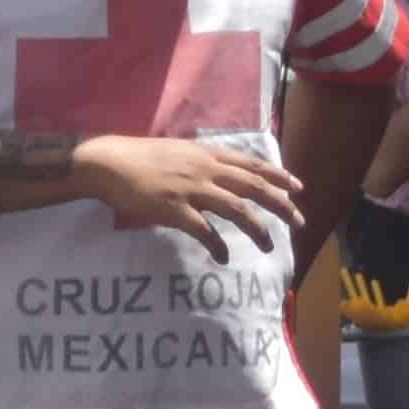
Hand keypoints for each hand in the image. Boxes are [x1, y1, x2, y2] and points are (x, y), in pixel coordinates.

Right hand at [69, 134, 312, 250]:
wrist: (109, 164)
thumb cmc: (141, 158)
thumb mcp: (179, 152)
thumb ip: (202, 162)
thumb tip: (219, 174)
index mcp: (207, 155)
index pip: (252, 164)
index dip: (278, 176)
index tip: (299, 188)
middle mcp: (205, 169)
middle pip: (253, 186)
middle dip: (280, 204)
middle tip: (299, 222)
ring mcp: (191, 189)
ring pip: (237, 209)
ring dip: (257, 229)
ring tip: (269, 245)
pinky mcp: (174, 209)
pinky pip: (204, 231)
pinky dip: (218, 246)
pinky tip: (224, 257)